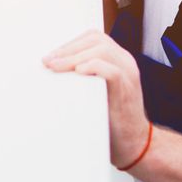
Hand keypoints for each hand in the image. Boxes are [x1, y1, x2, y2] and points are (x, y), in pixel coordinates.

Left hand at [43, 30, 149, 167]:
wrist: (133, 144)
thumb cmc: (110, 119)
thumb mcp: (96, 90)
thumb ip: (83, 76)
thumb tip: (51, 68)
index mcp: (118, 59)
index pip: (94, 37)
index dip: (71, 43)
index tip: (51, 56)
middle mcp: (125, 62)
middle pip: (96, 40)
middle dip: (68, 48)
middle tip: (48, 61)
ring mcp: (129, 74)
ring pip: (103, 50)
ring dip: (74, 57)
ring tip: (56, 67)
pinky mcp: (127, 90)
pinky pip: (112, 71)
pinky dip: (93, 67)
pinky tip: (78, 72)